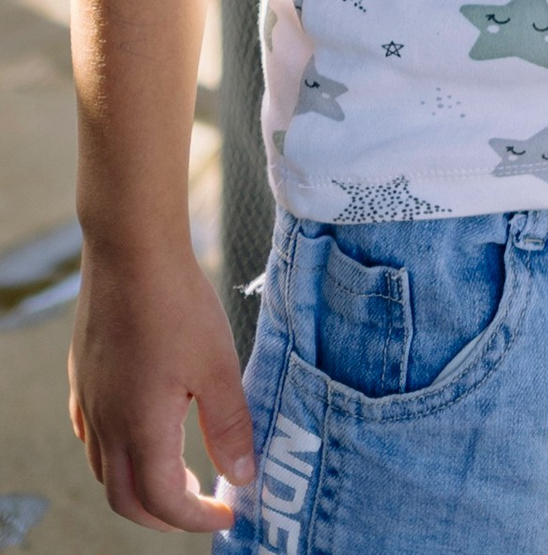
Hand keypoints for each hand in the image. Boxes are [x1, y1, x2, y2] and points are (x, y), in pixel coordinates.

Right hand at [70, 238, 254, 531]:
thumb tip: (241, 476)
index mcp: (141, 429)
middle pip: (126, 499)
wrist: (131, 250)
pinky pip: (92, 434)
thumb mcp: (218, 366)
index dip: (195, 519)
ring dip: (140, 485)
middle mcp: (107, 425)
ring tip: (178, 472)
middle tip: (199, 506)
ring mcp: (91, 401)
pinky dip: (117, 452)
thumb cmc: (177, 304)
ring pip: (106, 469)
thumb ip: (229, 426)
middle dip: (164, 516)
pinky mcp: (84, 378)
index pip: (162, 502)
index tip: (226, 514)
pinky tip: (139, 432)